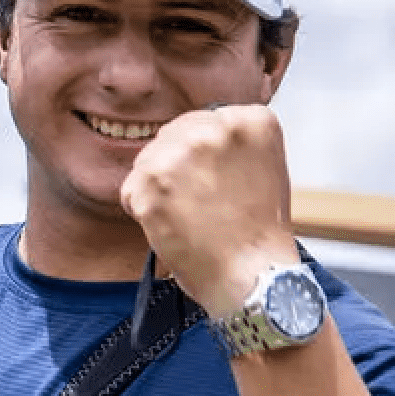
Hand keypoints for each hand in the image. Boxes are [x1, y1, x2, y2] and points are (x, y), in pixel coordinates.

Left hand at [118, 105, 297, 318]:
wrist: (253, 274)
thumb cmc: (259, 228)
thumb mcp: (263, 165)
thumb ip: (231, 142)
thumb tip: (194, 130)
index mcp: (250, 120)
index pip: (202, 121)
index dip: (203, 155)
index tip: (218, 180)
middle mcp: (214, 129)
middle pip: (170, 136)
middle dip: (176, 167)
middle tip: (201, 202)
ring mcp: (179, 155)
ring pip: (147, 161)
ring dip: (157, 188)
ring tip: (190, 215)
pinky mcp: (149, 182)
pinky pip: (131, 189)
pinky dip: (141, 209)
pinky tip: (172, 226)